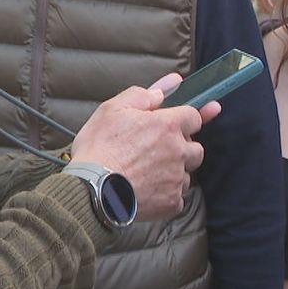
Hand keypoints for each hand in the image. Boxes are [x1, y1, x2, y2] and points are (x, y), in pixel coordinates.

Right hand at [69, 73, 221, 221]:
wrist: (91, 191)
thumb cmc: (99, 149)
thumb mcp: (112, 109)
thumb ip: (143, 95)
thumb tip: (168, 85)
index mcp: (167, 126)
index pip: (194, 117)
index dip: (187, 118)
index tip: (187, 120)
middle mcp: (178, 152)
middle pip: (196, 148)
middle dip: (182, 147)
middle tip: (158, 150)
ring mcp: (176, 179)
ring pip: (187, 173)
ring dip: (175, 171)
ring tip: (148, 172)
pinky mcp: (172, 203)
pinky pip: (178, 196)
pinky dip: (167, 194)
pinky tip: (148, 190)